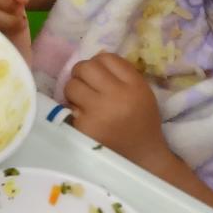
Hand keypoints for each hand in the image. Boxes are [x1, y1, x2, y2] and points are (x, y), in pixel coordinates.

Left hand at [64, 52, 170, 167]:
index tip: (102, 76)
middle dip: (82, 74)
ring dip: (75, 91)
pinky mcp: (84, 127)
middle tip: (88, 86)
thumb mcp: (141, 93)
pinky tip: (87, 119)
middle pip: (85, 67)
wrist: (143, 157)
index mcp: (135, 86)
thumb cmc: (141, 122)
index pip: (107, 58)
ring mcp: (98, 113)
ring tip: (86, 102)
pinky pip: (69, 108)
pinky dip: (75, 111)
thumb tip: (95, 55)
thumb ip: (121, 73)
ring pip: (71, 85)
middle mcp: (117, 96)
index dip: (100, 64)